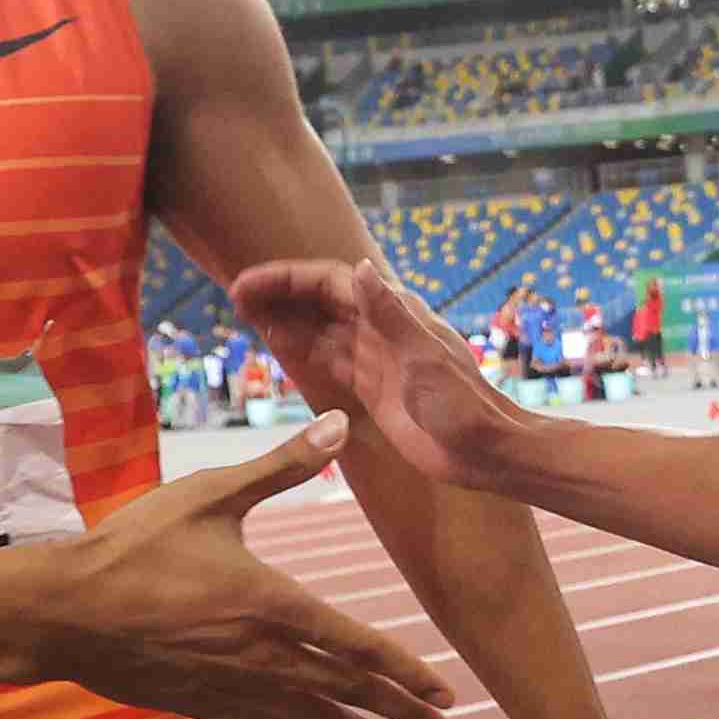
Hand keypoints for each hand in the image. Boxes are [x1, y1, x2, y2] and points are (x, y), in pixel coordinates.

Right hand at [7, 415, 459, 718]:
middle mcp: (264, 655)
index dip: (407, 673)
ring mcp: (236, 686)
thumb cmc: (133, 546)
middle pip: (350, 694)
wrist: (62, 612)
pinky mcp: (210, 702)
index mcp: (272, 605)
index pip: (358, 647)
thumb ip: (282, 466)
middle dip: (405, 717)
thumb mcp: (209, 496)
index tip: (447, 692)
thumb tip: (341, 422)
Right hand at [229, 256, 516, 492]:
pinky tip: (274, 346)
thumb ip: (390, 314)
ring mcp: (374, 357)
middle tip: (235, 295)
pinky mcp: (371, 387)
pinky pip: (327, 360)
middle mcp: (380, 328)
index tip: (249, 284)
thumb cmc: (462, 405)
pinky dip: (299, 351)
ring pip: (319, 329)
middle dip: (279, 295)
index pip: (330, 282)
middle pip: (319, 301)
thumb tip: (361, 267)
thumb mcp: (423, 357)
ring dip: (283, 319)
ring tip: (244, 314)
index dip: (288, 279)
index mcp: (394, 311)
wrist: (484, 451)